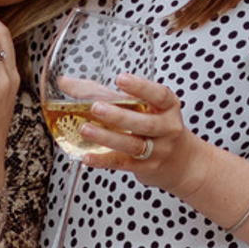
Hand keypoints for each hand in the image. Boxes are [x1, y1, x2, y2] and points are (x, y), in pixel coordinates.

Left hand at [78, 75, 198, 192]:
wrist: (182, 162)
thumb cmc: (156, 128)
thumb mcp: (143, 107)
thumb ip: (105, 93)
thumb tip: (66, 82)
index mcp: (168, 108)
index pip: (160, 95)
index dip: (141, 87)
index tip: (121, 79)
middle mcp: (166, 128)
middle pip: (144, 123)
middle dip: (119, 115)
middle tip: (96, 107)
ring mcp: (157, 151)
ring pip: (132, 144)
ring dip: (107, 137)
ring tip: (85, 128)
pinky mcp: (145, 168)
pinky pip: (122, 163)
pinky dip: (103, 160)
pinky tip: (87, 156)